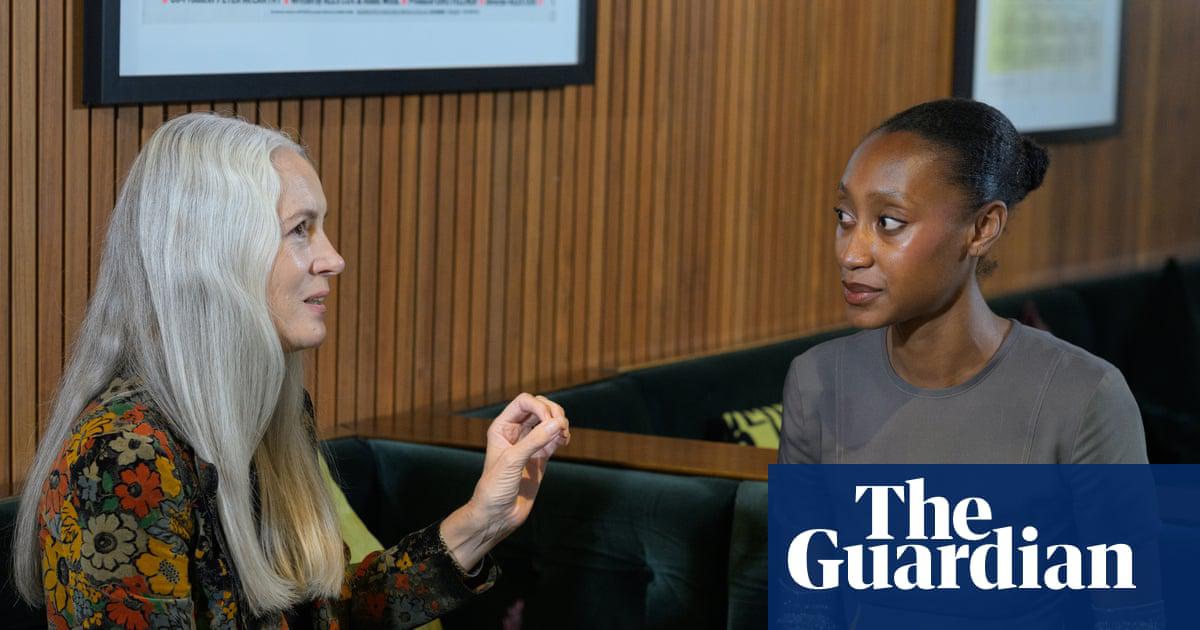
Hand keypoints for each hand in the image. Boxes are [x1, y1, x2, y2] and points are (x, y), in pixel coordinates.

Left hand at [440, 394, 569, 571]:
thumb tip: (557, 423)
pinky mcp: (540, 458)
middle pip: (539, 407)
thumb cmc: (494, 489)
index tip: (550, 421)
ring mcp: (529, 445)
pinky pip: (554, 438)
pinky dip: (562, 435)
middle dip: (553, 411)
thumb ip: (534, 441)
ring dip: (560, 423)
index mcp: (501, 427)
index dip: (540, 406)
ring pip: (549, 421)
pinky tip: (564, 441)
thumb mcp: (512, 461)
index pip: (524, 402)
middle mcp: (515, 433)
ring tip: (564, 435)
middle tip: (560, 426)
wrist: (497, 516)